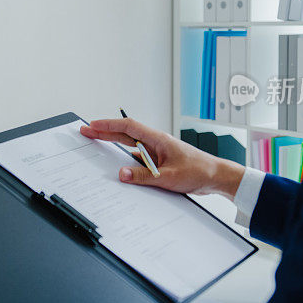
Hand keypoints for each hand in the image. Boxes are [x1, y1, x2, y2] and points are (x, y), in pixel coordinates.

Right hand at [80, 118, 245, 199]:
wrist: (216, 177)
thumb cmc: (199, 171)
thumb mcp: (169, 176)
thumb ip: (144, 176)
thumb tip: (122, 174)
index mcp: (158, 139)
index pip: (128, 127)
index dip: (108, 125)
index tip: (92, 125)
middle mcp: (155, 143)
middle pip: (125, 134)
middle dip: (105, 131)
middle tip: (86, 130)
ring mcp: (157, 152)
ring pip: (130, 146)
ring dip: (113, 144)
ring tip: (95, 143)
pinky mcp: (159, 162)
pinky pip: (138, 159)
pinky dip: (126, 160)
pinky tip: (118, 166)